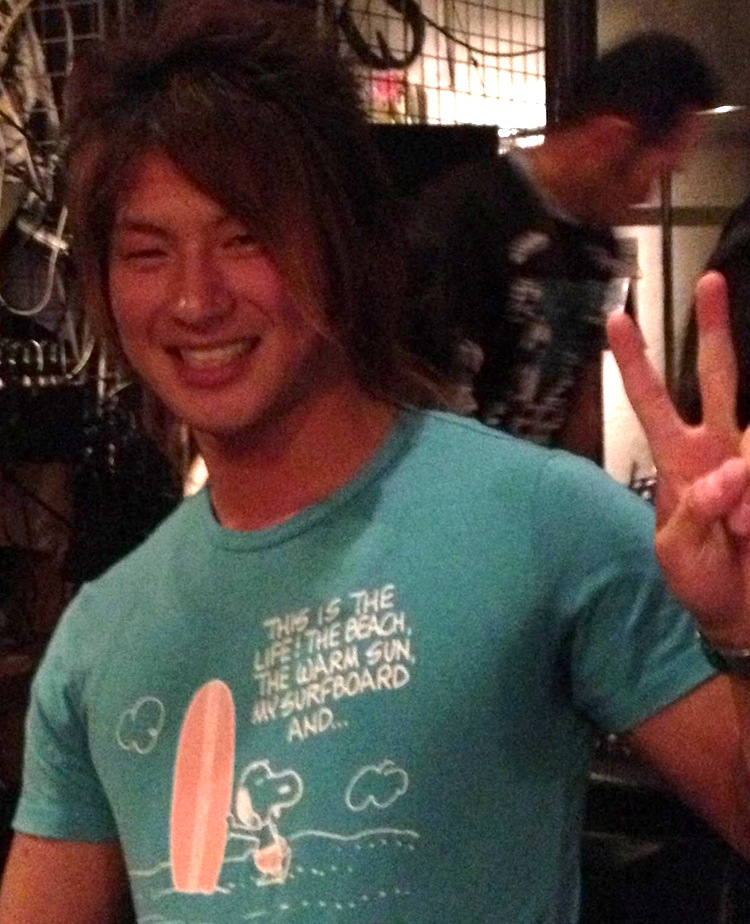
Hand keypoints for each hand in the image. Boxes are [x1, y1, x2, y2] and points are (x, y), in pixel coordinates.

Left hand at [607, 271, 749, 644]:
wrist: (743, 614)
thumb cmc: (700, 580)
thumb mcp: (678, 551)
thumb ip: (697, 510)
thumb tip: (732, 471)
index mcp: (679, 460)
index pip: (651, 401)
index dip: (635, 363)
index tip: (616, 318)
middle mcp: (718, 447)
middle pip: (716, 375)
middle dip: (714, 329)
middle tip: (710, 281)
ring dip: (748, 489)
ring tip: (744, 536)